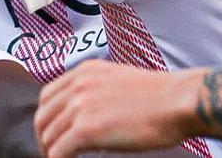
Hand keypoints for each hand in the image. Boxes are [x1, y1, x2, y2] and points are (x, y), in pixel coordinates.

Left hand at [34, 60, 204, 157]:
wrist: (179, 101)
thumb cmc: (161, 97)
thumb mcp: (120, 80)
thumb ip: (97, 91)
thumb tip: (88, 114)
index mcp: (85, 71)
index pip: (48, 95)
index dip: (46, 118)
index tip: (52, 134)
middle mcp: (78, 84)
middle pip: (43, 116)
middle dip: (43, 138)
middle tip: (51, 153)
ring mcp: (81, 106)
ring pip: (48, 135)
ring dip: (50, 153)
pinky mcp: (86, 129)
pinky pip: (59, 151)